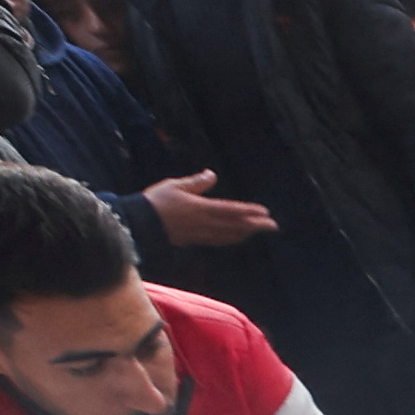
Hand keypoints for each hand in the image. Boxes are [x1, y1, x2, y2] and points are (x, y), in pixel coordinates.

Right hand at [144, 170, 278, 247]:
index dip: (250, 212)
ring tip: (259, 230)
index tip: (265, 212)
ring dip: (246, 232)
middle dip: (256, 225)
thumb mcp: (176, 186)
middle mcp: (205, 224)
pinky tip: (237, 236)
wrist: (141, 224)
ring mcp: (201, 234)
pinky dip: (232, 238)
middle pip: (236, 225)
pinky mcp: (195, 240)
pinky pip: (219, 240)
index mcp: (202, 209)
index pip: (232, 210)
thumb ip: (196, 182)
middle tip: (273, 225)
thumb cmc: (156, 202)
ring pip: (230, 235)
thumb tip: (212, 174)